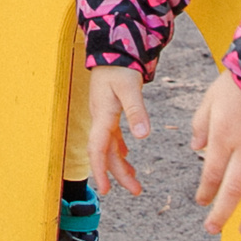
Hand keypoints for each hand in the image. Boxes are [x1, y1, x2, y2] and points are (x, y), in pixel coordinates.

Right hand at [85, 66, 148, 197]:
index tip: (106, 190)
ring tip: (135, 181)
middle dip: (118, 175)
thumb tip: (143, 137)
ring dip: (120, 165)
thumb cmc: (119, 67)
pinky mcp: (108, 112)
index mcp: (102, 116)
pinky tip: (127, 157)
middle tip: (136, 191)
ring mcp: (103, 116)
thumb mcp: (130, 88)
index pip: (97, 150)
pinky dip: (119, 150)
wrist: (110, 50)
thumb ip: (136, 112)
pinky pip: (112, 138)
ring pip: (109, 147)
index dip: (100, 171)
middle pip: (106, 154)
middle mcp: (100, 119)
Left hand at [190, 68, 240, 237]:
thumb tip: (196, 148)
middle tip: (213, 229)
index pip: (212, 173)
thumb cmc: (240, 82)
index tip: (201, 202)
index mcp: (224, 137)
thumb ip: (201, 125)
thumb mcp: (210, 99)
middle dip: (223, 212)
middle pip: (234, 189)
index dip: (206, 191)